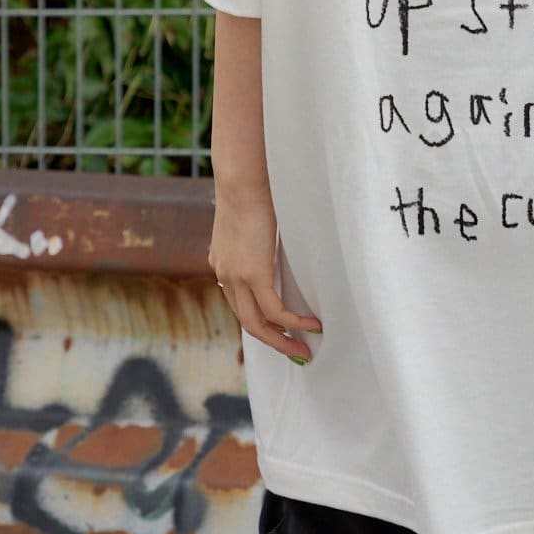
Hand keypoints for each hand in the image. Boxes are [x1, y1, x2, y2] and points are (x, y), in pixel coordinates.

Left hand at [209, 185, 323, 363]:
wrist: (242, 181)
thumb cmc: (252, 190)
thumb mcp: (253, 220)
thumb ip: (259, 238)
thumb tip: (278, 241)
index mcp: (222, 264)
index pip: (240, 303)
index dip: (262, 320)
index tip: (282, 329)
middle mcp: (224, 276)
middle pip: (247, 323)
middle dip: (273, 341)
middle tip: (296, 352)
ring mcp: (236, 278)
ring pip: (257, 324)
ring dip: (282, 341)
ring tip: (304, 350)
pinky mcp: (253, 274)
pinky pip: (274, 310)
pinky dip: (293, 321)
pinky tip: (311, 324)